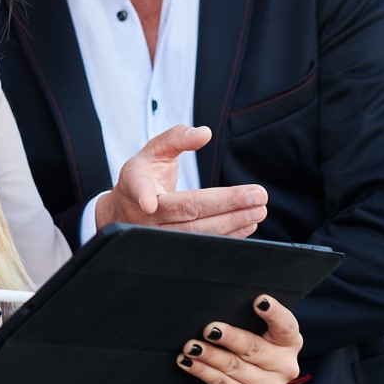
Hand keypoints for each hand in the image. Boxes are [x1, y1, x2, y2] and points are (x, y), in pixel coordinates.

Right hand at [95, 124, 267, 237]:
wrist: (125, 211)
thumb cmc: (143, 176)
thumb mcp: (154, 151)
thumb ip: (178, 137)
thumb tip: (204, 133)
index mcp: (134, 184)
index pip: (140, 190)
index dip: (143, 196)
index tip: (149, 204)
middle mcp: (143, 215)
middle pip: (187, 212)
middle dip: (226, 204)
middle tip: (258, 196)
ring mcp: (157, 236)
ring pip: (196, 234)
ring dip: (232, 224)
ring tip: (258, 211)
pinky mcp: (172, 250)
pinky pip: (202, 245)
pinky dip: (228, 236)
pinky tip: (247, 225)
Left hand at [175, 295, 302, 383]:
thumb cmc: (236, 353)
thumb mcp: (245, 336)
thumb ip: (242, 323)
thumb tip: (217, 305)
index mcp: (289, 343)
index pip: (286, 325)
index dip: (274, 313)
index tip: (259, 301)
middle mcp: (285, 366)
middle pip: (255, 347)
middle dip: (230, 337)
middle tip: (209, 329)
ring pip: (235, 366)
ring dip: (209, 355)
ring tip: (190, 346)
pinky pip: (223, 383)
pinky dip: (203, 371)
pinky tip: (188, 362)